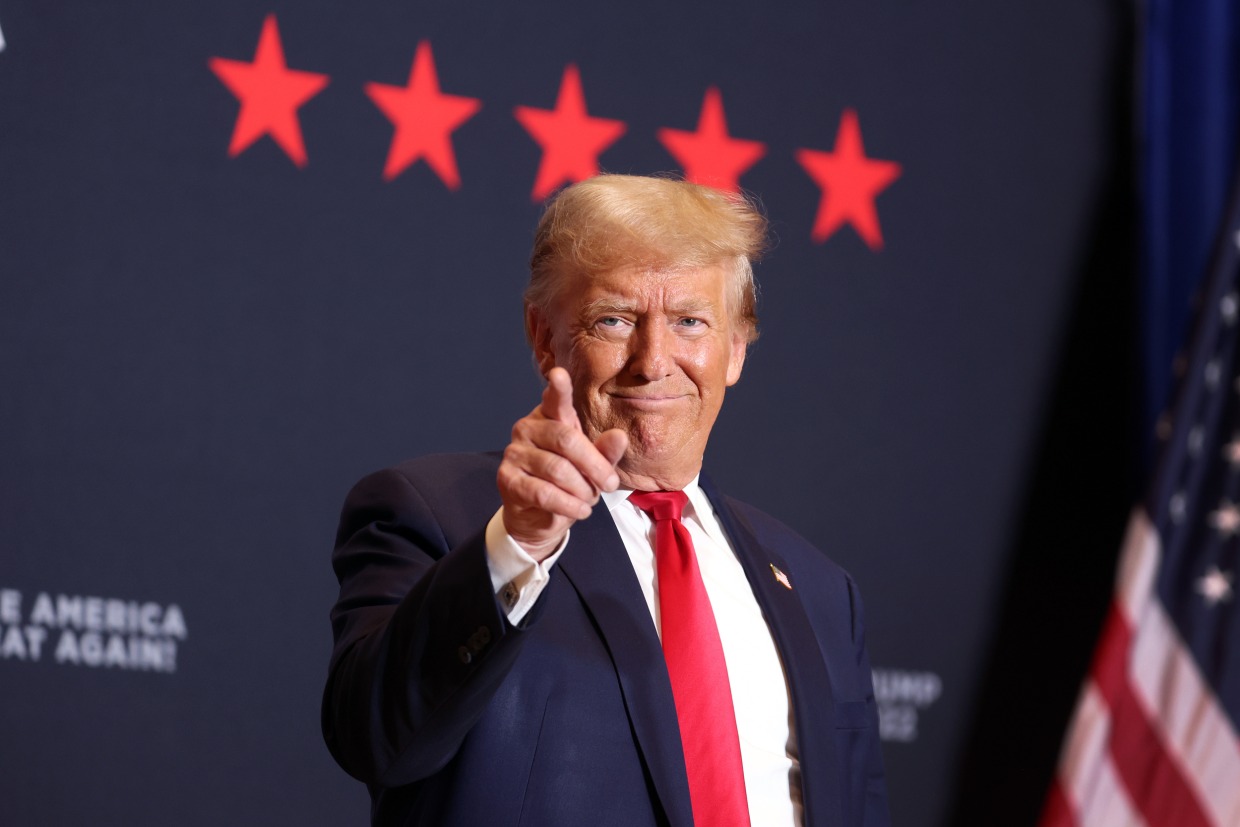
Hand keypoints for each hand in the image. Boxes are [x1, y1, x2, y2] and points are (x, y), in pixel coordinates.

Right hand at [497, 367, 627, 559]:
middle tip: (610, 484)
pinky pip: (543, 492)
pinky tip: (580, 511)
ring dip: (582, 489)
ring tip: (590, 500)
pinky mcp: (506, 479)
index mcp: (550, 416)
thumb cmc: (569, 482)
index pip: (555, 399)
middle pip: (566, 440)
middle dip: (595, 465)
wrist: (539, 516)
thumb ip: (605, 451)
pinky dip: (568, 505)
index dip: (558, 388)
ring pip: (557, 469)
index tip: (559, 374)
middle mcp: (527, 427)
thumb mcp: (593, 465)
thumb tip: (619, 436)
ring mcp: (514, 452)